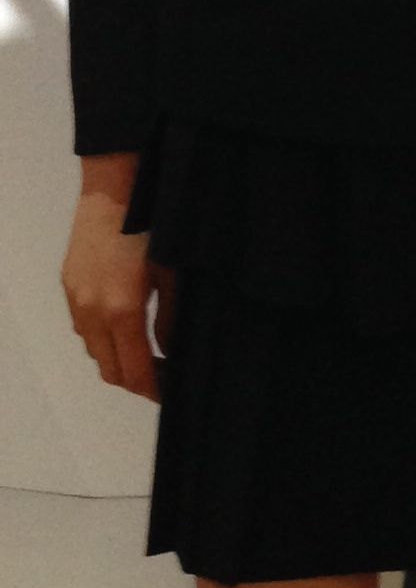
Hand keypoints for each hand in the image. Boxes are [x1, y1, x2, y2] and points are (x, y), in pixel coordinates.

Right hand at [62, 170, 172, 402]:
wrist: (115, 192)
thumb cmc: (153, 229)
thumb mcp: (173, 276)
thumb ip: (171, 321)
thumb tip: (172, 353)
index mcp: (122, 312)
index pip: (134, 373)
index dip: (153, 390)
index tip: (170, 395)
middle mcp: (92, 312)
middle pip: (110, 371)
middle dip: (136, 381)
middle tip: (163, 378)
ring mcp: (76, 300)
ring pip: (95, 351)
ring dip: (118, 361)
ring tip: (147, 354)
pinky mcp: (69, 287)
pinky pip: (84, 329)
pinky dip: (103, 340)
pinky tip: (125, 327)